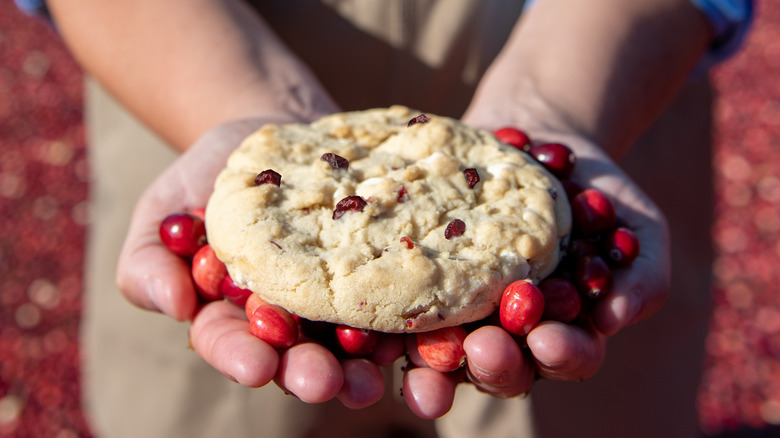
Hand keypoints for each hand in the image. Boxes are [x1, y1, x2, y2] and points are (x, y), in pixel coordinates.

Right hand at [115, 119, 389, 406]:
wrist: (285, 132)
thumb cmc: (216, 172)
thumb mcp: (167, 204)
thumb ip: (152, 255)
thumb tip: (171, 305)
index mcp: (233, 315)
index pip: (229, 344)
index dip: (239, 357)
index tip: (254, 365)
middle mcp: (290, 324)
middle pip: (296, 359)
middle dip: (308, 373)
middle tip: (322, 379)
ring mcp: (340, 307)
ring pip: (352, 350)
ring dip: (363, 369)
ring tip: (373, 376)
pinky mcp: (384, 281)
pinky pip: (402, 309)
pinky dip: (412, 328)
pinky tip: (425, 336)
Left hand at [400, 113, 670, 416]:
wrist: (533, 133)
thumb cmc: (591, 188)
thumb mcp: (635, 221)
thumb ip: (641, 272)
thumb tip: (614, 318)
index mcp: (558, 330)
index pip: (562, 357)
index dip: (560, 355)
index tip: (550, 340)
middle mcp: (504, 332)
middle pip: (498, 366)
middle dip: (493, 364)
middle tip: (485, 348)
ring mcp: (455, 309)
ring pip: (442, 350)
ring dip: (433, 362)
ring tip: (427, 353)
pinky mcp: (415, 280)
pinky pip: (398, 303)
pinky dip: (387, 318)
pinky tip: (375, 320)